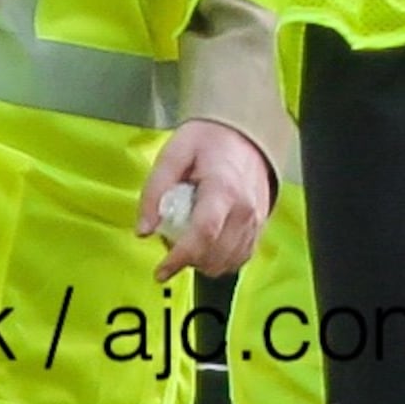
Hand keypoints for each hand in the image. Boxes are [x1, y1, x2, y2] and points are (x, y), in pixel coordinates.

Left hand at [139, 118, 276, 280]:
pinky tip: (208, 246)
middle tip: (171, 240)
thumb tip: (144, 229)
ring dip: (203, 262)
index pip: (203, 235)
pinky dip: (221, 260)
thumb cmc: (209, 141)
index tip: (161, 271)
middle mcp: (245, 209)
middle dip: (187, 260)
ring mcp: (256, 219)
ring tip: (190, 240)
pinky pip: (241, 257)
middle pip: (214, 255)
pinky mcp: (260, 225)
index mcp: (223, 189)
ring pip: (228, 262)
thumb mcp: (172, 154)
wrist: (246, 132)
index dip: (179, 258)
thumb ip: (154, 191)